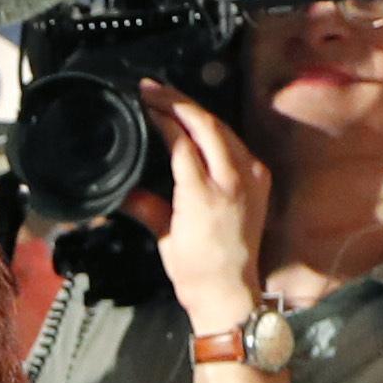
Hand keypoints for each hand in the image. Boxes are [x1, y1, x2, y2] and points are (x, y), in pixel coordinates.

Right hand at [138, 82, 273, 340]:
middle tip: (152, 88)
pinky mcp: (260, 181)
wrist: (230, 293)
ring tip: (170, 99)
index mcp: (204, 195)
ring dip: (196, 111)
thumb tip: (122, 188)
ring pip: (223, 129)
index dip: (160, 116)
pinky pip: (236, 143)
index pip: (181, 140)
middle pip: (206, 124)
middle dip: (177, 101)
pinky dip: (214, 129)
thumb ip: (145, 204)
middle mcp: (232, 181)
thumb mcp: (164, 236)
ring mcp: (251, 179)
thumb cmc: (196, 272)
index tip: (142, 101)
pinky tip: (197, 124)